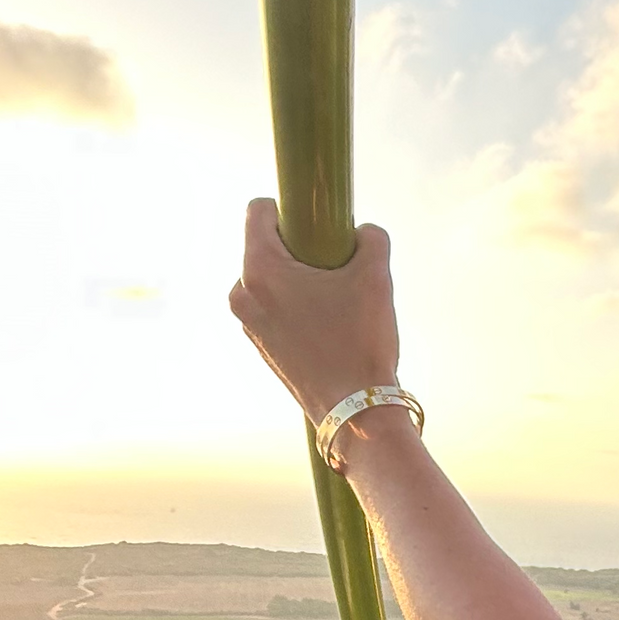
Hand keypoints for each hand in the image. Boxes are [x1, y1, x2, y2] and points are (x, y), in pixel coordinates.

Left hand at [229, 198, 400, 429]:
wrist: (356, 412)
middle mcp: (243, 294)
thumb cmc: (361, 342)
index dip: (292, 207)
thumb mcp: (376, 277)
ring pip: (274, 280)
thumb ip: (371, 238)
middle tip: (338, 270)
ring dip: (302, 280)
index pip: (258, 210)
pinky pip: (277, 309)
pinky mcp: (261, 347)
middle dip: (302, 249)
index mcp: (259, 269)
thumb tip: (362, 232)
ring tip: (338, 302)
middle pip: (268, 246)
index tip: (321, 223)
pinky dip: (300, 307)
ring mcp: (248, 324)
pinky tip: (331, 326)